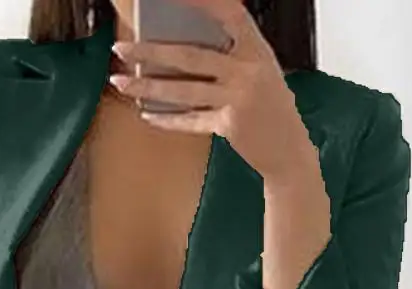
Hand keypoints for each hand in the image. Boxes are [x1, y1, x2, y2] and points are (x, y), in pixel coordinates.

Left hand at [109, 0, 319, 183]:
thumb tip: (180, 45)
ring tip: (121, 82)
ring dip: (148, 86)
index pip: (230, 13)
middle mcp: (248, 70)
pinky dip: (168, 119)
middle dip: (151, 51)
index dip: (202, 1)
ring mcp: (239, 99)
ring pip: (184, 90)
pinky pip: (191, 120)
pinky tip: (148, 114)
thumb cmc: (270, 107)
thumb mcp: (260, 71)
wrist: (289, 150)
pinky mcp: (229, 125)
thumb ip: (231, 55)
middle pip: (191, 56)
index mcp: (257, 49)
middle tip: (122, 48)